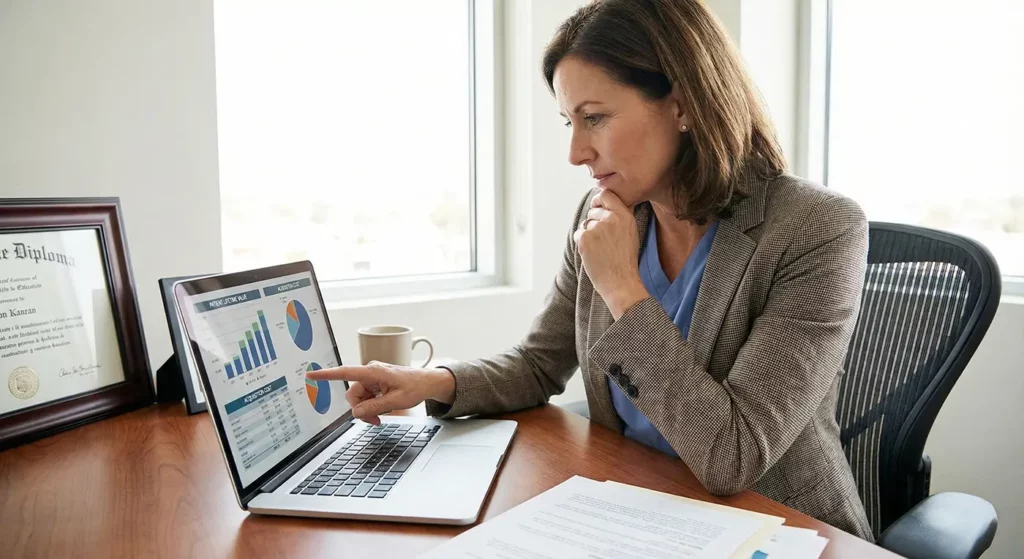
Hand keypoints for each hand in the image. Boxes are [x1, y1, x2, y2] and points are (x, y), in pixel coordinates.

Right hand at [306, 362, 455, 424]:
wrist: (427, 383)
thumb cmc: (415, 386)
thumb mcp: (396, 401)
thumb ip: (375, 407)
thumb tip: (356, 412)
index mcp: (373, 372)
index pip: (345, 372)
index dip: (327, 375)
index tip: (311, 375)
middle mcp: (370, 373)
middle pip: (353, 395)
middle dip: (361, 409)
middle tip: (376, 420)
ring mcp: (372, 379)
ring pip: (359, 399)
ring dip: (368, 410)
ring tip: (383, 414)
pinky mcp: (375, 384)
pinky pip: (366, 398)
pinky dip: (372, 407)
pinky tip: (384, 408)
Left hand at [573, 189, 648, 317]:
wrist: (621, 282)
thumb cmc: (626, 260)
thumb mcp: (631, 231)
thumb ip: (620, 215)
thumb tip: (606, 201)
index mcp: (624, 215)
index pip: (606, 194)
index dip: (599, 200)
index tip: (597, 207)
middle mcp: (611, 218)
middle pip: (593, 210)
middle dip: (594, 222)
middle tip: (603, 241)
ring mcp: (597, 227)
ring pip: (585, 223)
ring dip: (588, 234)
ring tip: (600, 249)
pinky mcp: (584, 238)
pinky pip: (578, 234)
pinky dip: (582, 243)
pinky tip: (593, 253)